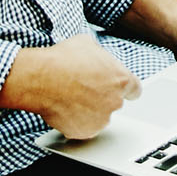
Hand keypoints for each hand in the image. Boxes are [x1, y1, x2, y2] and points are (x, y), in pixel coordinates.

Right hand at [1, 38, 143, 138]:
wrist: (41, 79)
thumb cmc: (63, 59)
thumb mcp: (87, 43)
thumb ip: (99, 54)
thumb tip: (96, 54)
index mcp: (121, 79)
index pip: (134, 89)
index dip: (124, 88)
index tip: (116, 89)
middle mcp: (114, 101)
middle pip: (114, 103)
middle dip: (102, 98)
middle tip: (83, 89)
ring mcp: (100, 119)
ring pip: (99, 117)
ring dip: (89, 111)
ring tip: (70, 98)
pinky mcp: (84, 132)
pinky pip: (83, 128)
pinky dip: (75, 122)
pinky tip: (64, 109)